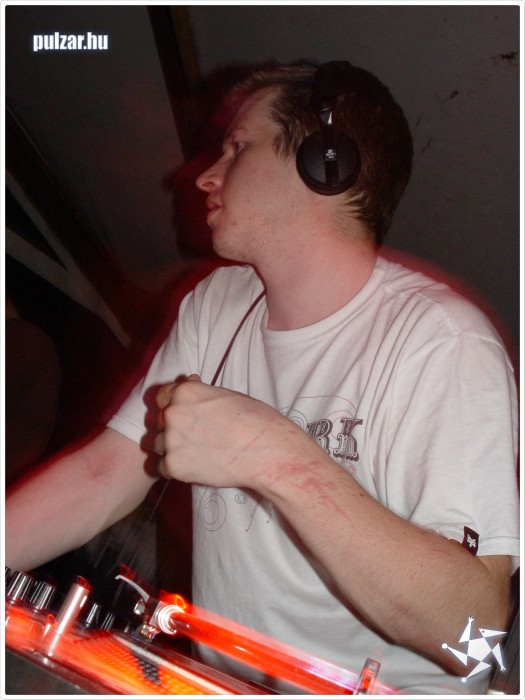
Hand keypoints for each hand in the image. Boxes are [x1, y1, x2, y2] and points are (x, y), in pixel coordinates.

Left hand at [155, 376, 308, 488]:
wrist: (266, 452)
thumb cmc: (255, 420)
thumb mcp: (227, 394)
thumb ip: (201, 392)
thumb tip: (189, 382)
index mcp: (185, 392)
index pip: (162, 396)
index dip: (173, 404)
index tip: (184, 413)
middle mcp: (173, 413)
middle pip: (160, 421)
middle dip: (174, 427)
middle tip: (196, 436)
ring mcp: (171, 441)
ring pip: (159, 444)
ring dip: (173, 448)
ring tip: (197, 453)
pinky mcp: (174, 466)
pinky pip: (163, 467)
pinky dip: (176, 468)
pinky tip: (196, 466)